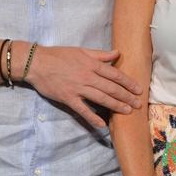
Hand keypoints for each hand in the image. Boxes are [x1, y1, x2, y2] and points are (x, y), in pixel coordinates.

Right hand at [25, 46, 141, 127]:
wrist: (37, 63)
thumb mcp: (81, 51)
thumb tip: (117, 53)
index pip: (114, 74)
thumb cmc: (59, 55)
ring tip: (127, 111)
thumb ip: (100, 54)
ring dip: (115, 106)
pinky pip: (82, 109)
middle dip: (126, 96)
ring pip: (101, 98)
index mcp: (91, 64)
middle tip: (138, 104)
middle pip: (111, 88)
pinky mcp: (68, 98)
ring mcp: (78, 88)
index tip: (138, 89)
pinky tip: (102, 124)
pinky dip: (92, 117)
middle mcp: (87, 77)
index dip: (128, 83)